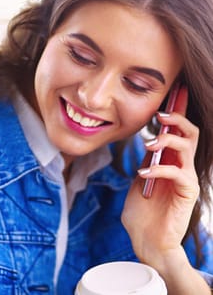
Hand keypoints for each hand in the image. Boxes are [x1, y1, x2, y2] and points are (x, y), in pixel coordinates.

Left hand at [122, 86, 199, 272]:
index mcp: (170, 160)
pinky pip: (178, 172)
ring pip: (188, 146)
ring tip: (148, 144)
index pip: (177, 131)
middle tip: (159, 114)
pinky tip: (143, 173)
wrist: (145, 240)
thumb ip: (146, 161)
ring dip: (168, 140)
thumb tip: (144, 141)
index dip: (177, 110)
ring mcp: (186, 178)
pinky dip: (159, 168)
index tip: (174, 90)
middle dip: (177, 118)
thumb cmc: (141, 213)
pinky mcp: (187, 192)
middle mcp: (181, 166)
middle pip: (191, 132)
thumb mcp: (139, 180)